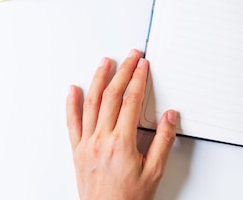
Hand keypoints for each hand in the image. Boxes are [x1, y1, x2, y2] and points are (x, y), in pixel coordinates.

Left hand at [66, 49, 176, 199]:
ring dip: (99, 79)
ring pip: (91, 104)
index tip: (143, 66)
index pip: (130, 102)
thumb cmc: (129, 198)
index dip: (138, 80)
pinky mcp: (78, 151)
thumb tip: (170, 117)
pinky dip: (71, 104)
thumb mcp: (154, 171)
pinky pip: (72, 122)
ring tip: (105, 63)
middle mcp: (101, 140)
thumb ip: (163, 141)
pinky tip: (73, 90)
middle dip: (123, 72)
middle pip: (111, 97)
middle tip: (130, 57)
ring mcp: (87, 144)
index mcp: (121, 143)